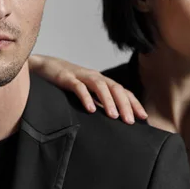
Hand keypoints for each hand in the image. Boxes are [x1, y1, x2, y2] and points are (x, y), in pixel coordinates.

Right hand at [29, 55, 147, 123]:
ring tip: (114, 116)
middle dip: (125, 105)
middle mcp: (95, 77)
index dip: (134, 103)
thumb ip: (99, 102)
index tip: (143, 118)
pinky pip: (79, 87)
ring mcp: (82, 76)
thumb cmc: (68, 82)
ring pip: (100, 86)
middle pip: (115, 88)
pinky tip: (91, 109)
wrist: (45, 66)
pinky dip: (86, 97)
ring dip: (109, 101)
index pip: (123, 92)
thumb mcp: (87, 92)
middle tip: (130, 122)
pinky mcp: (67, 78)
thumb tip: (114, 119)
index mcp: (102, 81)